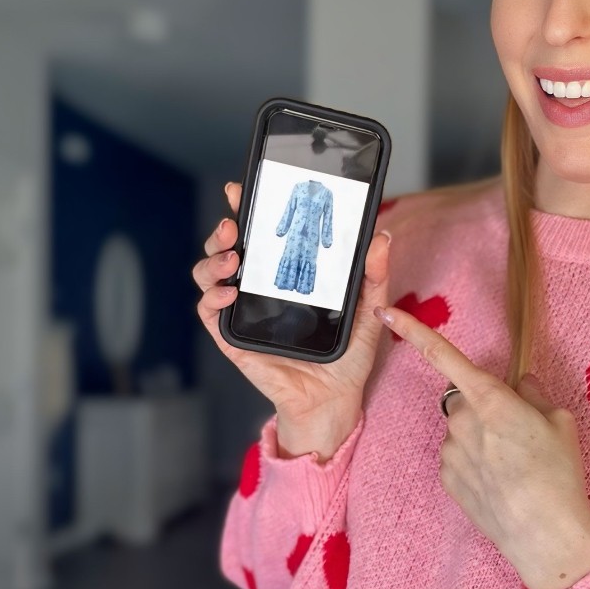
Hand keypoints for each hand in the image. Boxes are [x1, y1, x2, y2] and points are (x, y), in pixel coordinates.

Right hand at [193, 181, 393, 426]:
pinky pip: (208, 313)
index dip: (246, 208)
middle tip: (234, 223)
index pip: (259, 234)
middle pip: (226, 247)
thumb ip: (374, 275)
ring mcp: (241, 312)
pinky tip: (229, 293)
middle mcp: (258, 288)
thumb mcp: (368, 310)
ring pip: (208, 274)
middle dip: (223, 229)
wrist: (334, 399)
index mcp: (284, 274)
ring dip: (212, 259)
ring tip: (233, 257)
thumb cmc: (347, 356)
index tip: (242, 189)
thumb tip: (380, 235)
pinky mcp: (232, 339)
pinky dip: (211, 298)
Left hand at [374, 302, 589, 588]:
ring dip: (481, 439)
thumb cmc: (559, 474)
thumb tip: (520, 383)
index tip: (387, 312)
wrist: (546, 535)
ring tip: (515, 466)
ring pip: (462, 431)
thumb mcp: (561, 422)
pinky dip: (475, 465)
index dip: (413, 330)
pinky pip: (458, 459)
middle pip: (464, 399)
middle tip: (519, 433)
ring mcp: (450, 452)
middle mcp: (460, 421)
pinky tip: (501, 483)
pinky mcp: (446, 480)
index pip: (443, 356)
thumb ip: (534, 394)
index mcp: (489, 398)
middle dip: (484, 407)